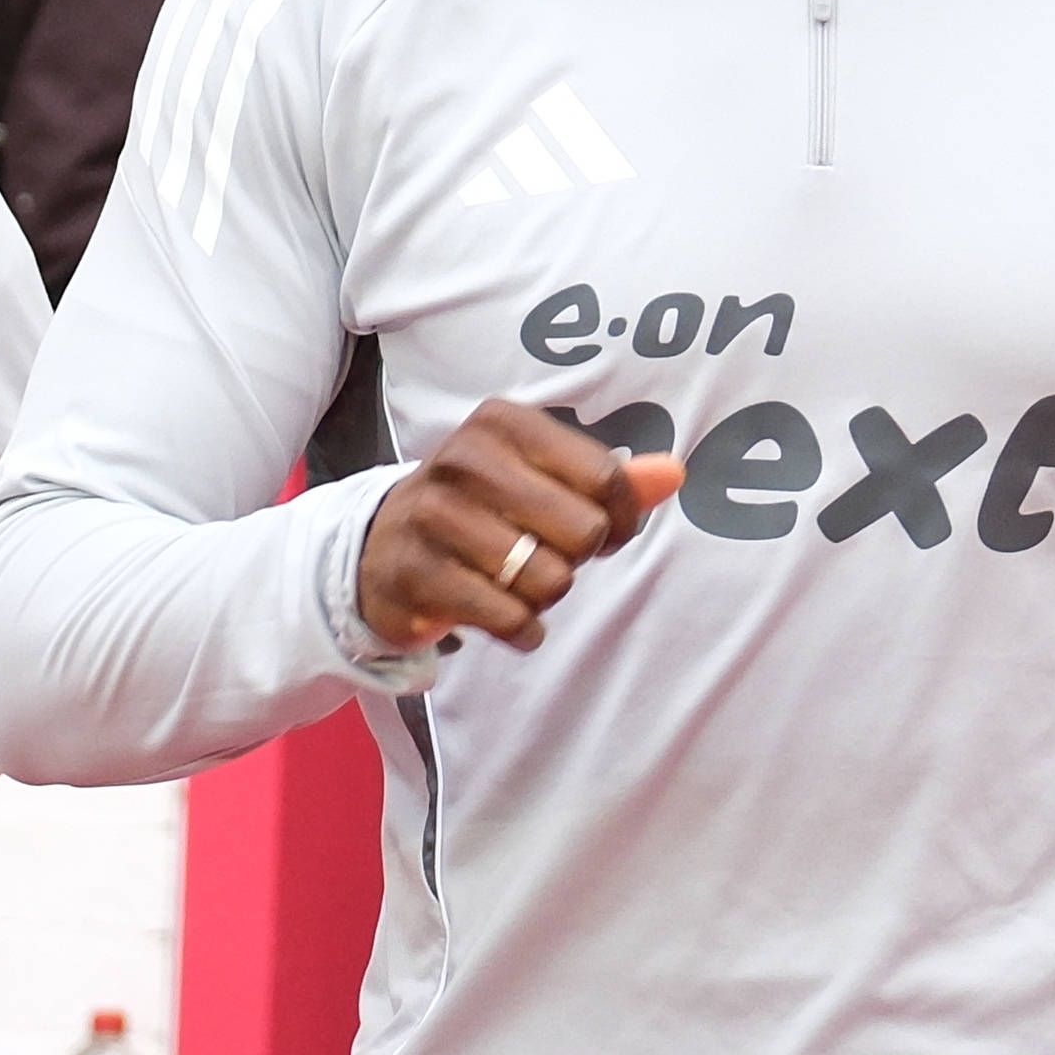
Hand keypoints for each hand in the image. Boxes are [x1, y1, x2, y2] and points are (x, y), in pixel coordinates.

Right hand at [353, 400, 685, 653]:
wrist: (380, 549)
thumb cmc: (483, 511)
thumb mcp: (542, 480)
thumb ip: (611, 478)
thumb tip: (674, 472)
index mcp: (503, 423)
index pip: (607, 480)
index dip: (622, 520)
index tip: (604, 531)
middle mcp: (464, 459)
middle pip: (584, 532)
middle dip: (577, 559)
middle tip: (547, 557)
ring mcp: (433, 515)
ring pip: (548, 580)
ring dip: (544, 597)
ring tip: (515, 583)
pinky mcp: (416, 573)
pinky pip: (510, 618)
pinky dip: (522, 630)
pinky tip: (502, 615)